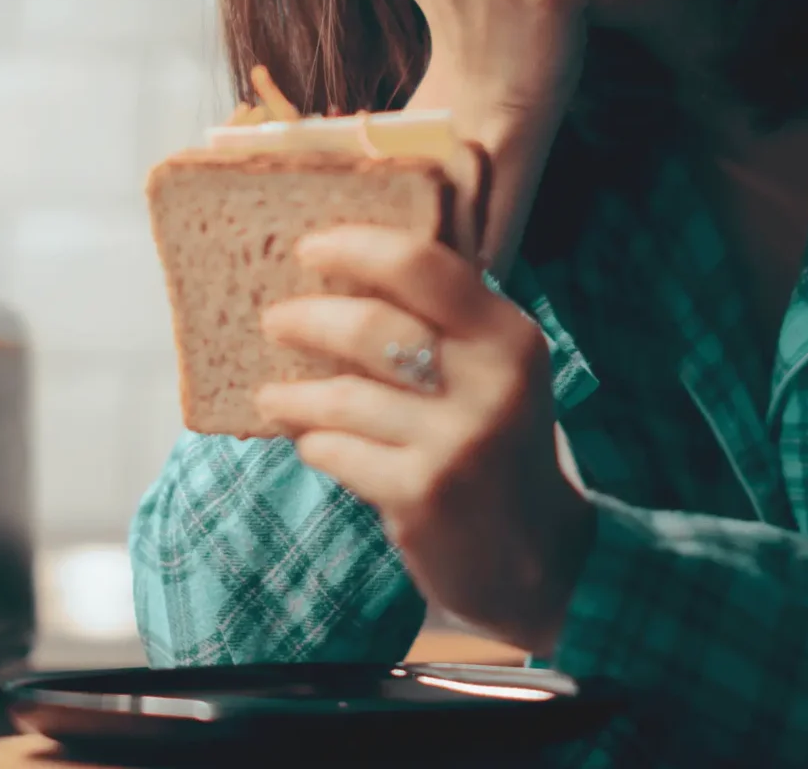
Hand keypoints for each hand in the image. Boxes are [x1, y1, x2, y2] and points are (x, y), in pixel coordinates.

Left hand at [254, 225, 594, 654]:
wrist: (535, 559)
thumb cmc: (498, 448)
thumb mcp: (497, 373)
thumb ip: (446, 320)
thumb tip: (348, 265)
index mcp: (511, 337)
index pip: (423, 265)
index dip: (355, 247)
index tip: (309, 246)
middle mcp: (492, 384)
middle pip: (370, 327)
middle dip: (306, 320)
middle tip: (274, 320)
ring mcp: (457, 442)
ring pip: (342, 396)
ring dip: (293, 395)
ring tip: (273, 396)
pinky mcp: (422, 494)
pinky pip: (337, 451)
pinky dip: (315, 443)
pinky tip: (314, 443)